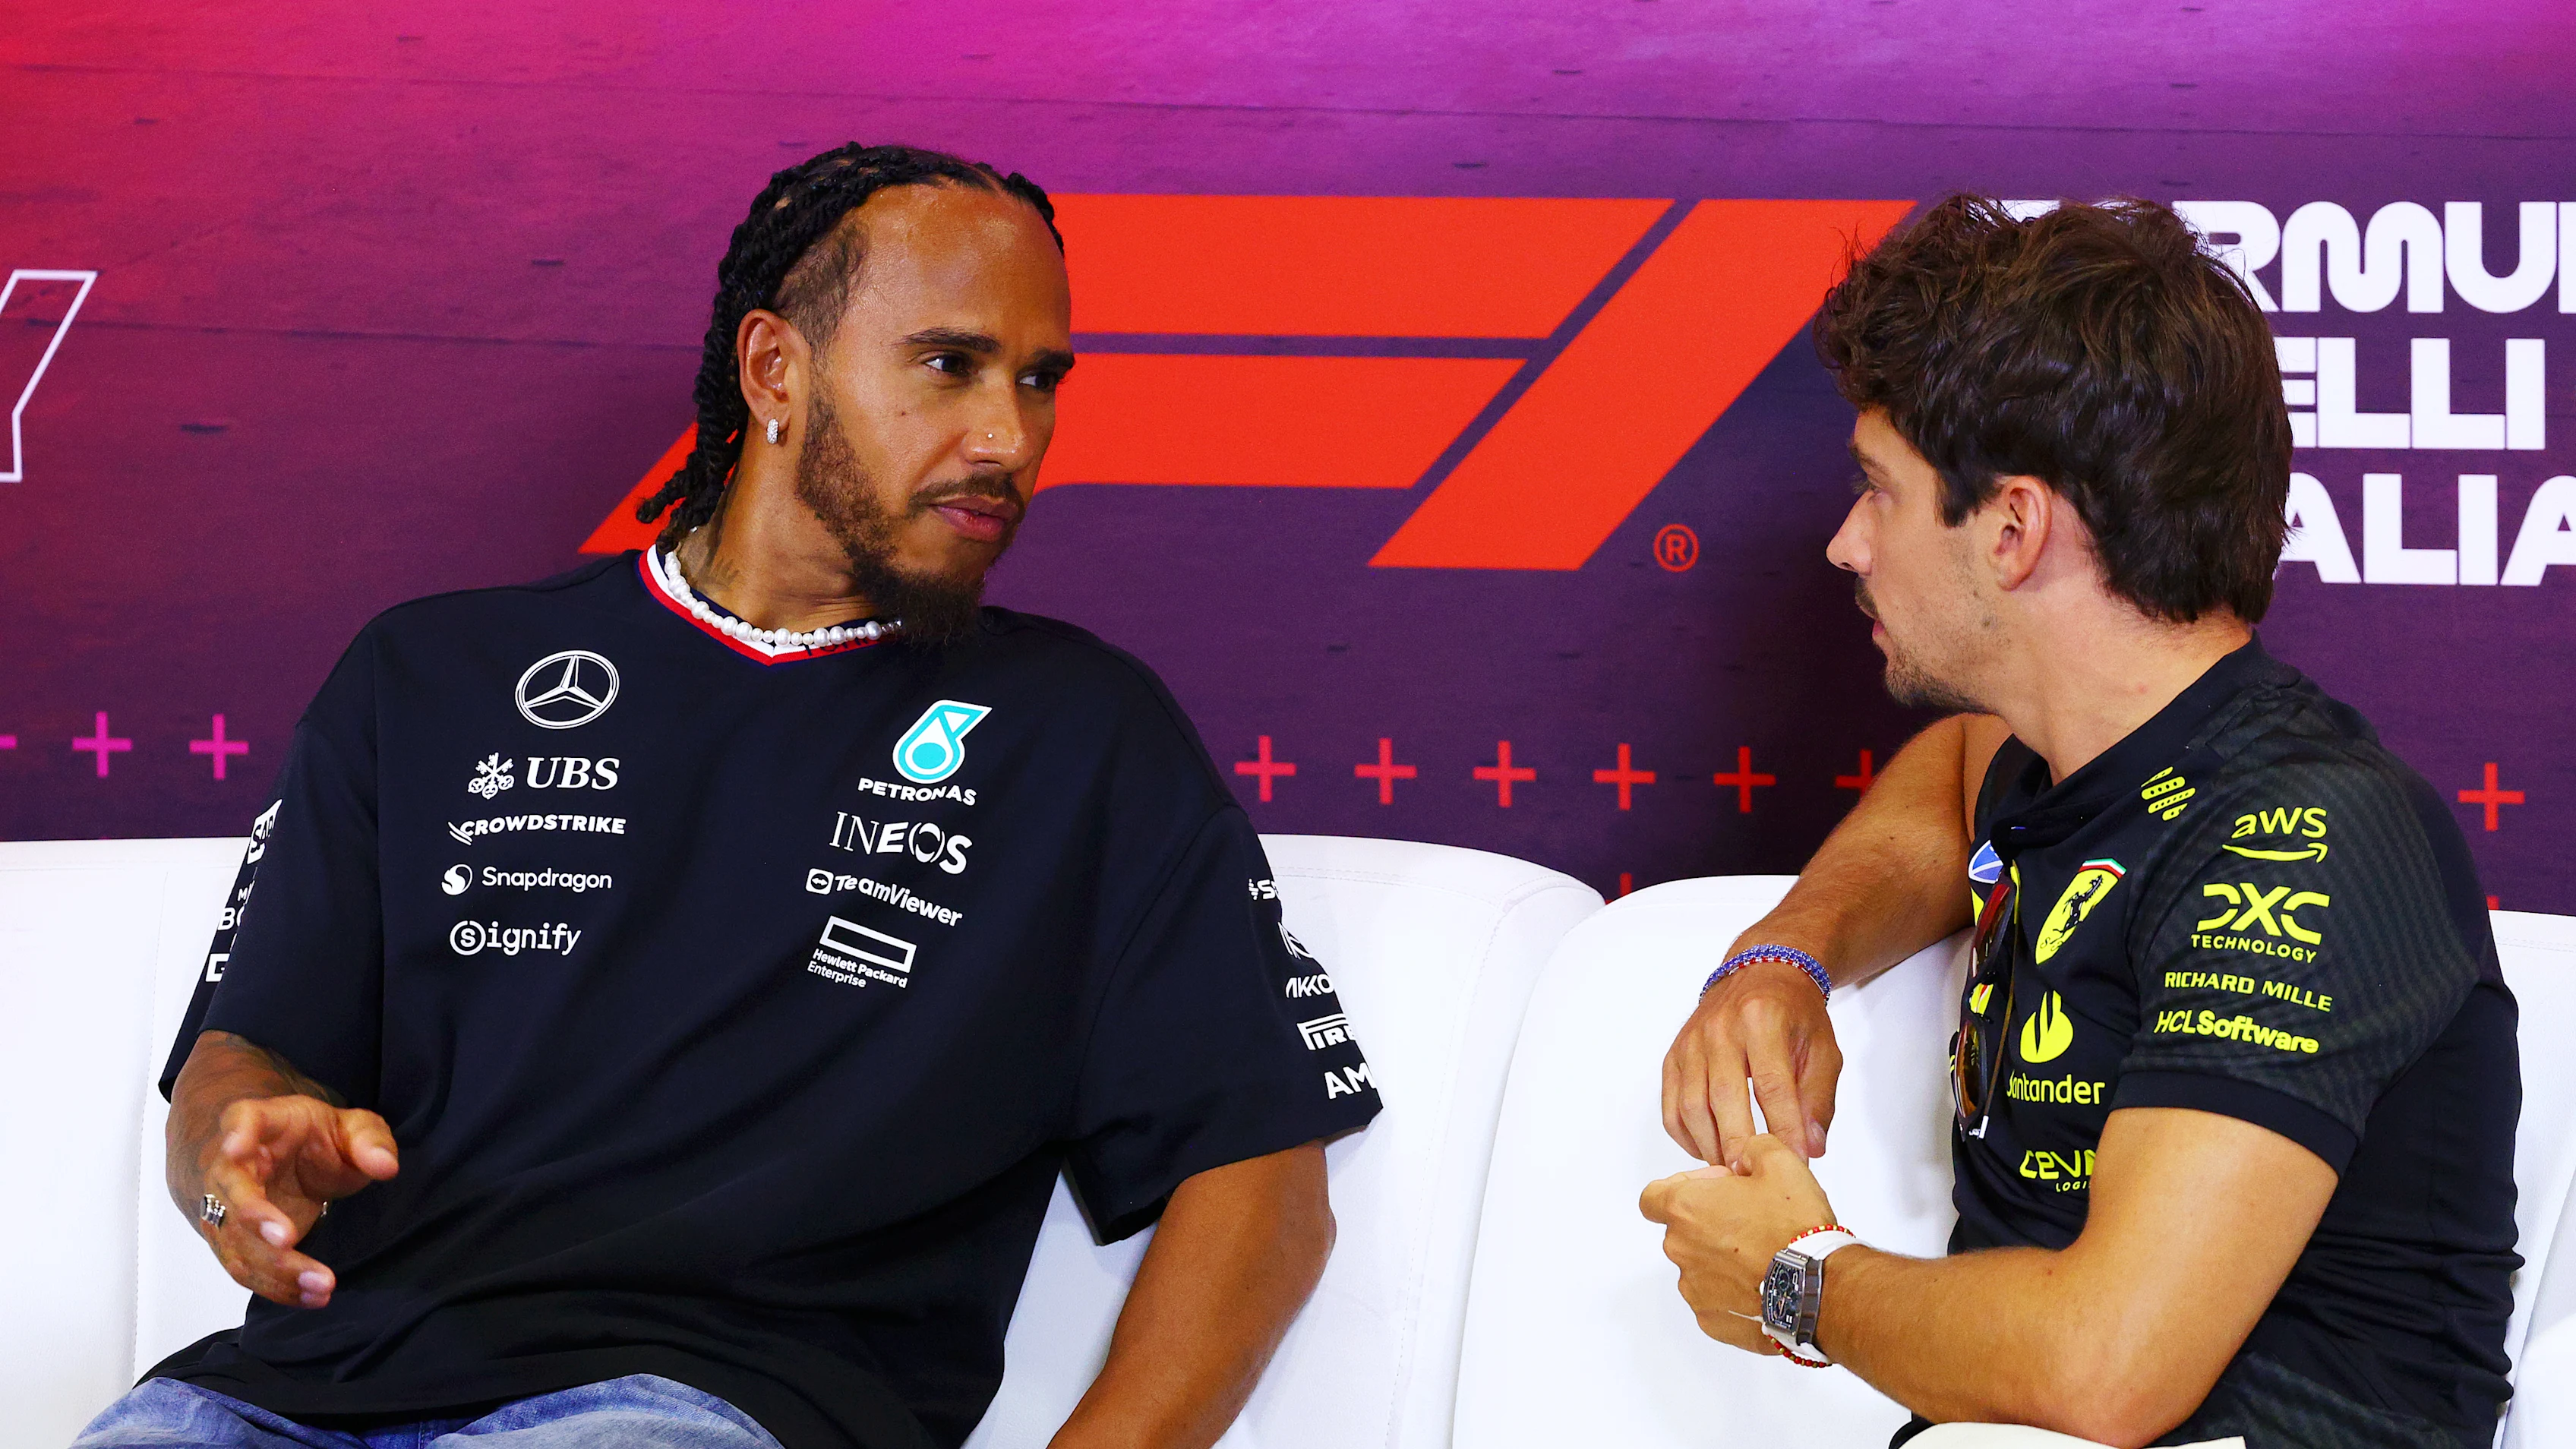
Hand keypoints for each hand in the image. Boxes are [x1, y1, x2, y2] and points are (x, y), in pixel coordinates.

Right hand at [194, 1095, 397, 1308]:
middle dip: (254, 1216)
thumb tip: (386, 1166)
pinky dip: (278, 1287)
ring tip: (322, 1286)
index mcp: (260, 1123)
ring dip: (274, 1267)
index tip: (236, 1147)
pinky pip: (247, 1269)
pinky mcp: (233, 1242)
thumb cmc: (318, 1139)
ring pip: (237, 1240)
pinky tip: (312, 1298)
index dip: (237, 1133)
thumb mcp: (352, 1128)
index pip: (241, 1119)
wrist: (288, 1160)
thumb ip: (370, 1141)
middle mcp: (230, 1165)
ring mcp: (225, 1206)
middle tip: (286, 1239)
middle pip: (232, 1189)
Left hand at [1639, 1134, 1837, 1353]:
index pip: (1652, 1197)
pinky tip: (1763, 1282)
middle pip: (1682, 1230)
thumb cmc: (1794, 1228)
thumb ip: (1751, 1147)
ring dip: (1722, 1258)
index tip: (1715, 1191)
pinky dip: (1732, 1291)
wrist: (1818, 1288)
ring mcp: (1694, 1289)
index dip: (1682, 1188)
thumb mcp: (1779, 1161)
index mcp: (1685, 1209)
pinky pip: (1714, 1299)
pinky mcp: (1711, 1320)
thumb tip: (1744, 1154)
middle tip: (1752, 1219)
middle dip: (1711, 1222)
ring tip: (1763, 1254)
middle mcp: (1680, 1250)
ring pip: (1699, 1265)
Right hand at [1661, 957, 1840, 1168]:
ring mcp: (1691, 1043)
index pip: (1771, 1084)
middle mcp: (1720, 1029)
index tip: (1795, 1162)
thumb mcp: (1822, 1050)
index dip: (1783, 1128)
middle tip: (1754, 1178)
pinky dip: (1687, 1136)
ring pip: (1692, 1106)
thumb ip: (1818, 1100)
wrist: (1759, 974)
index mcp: (1762, 1020)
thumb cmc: (1794, 1015)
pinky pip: (1671, 1106)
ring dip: (1712, 1146)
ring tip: (1733, 1171)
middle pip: (1724, 1098)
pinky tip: (1710, 1150)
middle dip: (1739, 1144)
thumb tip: (1810, 1148)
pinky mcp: (1673, 1057)